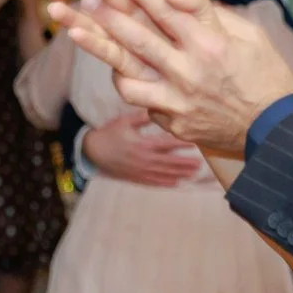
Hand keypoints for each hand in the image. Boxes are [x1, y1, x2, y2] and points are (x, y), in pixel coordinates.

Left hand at [57, 0, 292, 156]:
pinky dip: (129, 82)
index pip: (169, 6)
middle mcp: (191, 70)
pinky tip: (119, 70)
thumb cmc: (266, 75)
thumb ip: (212, 15)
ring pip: (128, 70)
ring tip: (73, 29)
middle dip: (108, 9)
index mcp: (212, 43)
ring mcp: (179, 98)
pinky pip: (140, 99)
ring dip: (99, 46)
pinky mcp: (174, 121)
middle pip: (140, 34)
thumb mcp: (251, 36)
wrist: (277, 131)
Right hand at [83, 110, 203, 186]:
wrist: (92, 152)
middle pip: (169, 162)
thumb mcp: (124, 121)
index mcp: (142, 144)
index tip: (195, 142)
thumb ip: (142, 118)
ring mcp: (141, 170)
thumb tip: (158, 109)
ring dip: (180, 174)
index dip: (181, 144)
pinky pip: (153, 182)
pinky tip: (177, 183)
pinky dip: (166, 183)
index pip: (166, 144)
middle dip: (185, 163)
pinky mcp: (136, 177)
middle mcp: (144, 159)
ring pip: (164, 174)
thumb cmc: (109, 134)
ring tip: (194, 173)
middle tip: (200, 163)